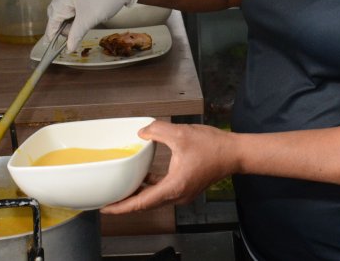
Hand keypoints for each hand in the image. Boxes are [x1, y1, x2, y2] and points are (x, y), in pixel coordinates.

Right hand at [45, 0, 137, 50]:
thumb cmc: (108, 0)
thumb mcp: (90, 20)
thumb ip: (76, 34)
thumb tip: (69, 47)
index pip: (54, 14)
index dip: (52, 30)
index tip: (50, 43)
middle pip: (56, 9)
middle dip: (60, 25)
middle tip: (68, 37)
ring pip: (62, 6)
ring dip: (66, 18)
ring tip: (75, 27)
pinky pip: (68, 1)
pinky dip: (71, 11)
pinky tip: (78, 18)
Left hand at [101, 121, 238, 214]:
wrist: (234, 153)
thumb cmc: (213, 147)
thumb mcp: (181, 134)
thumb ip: (157, 131)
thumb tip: (142, 132)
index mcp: (173, 187)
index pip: (142, 202)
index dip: (122, 207)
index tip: (106, 208)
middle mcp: (177, 195)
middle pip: (145, 204)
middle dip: (126, 203)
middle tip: (107, 201)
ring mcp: (182, 194)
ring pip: (154, 199)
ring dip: (138, 196)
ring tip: (121, 191)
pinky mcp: (186, 188)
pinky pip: (163, 192)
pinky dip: (150, 188)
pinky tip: (143, 178)